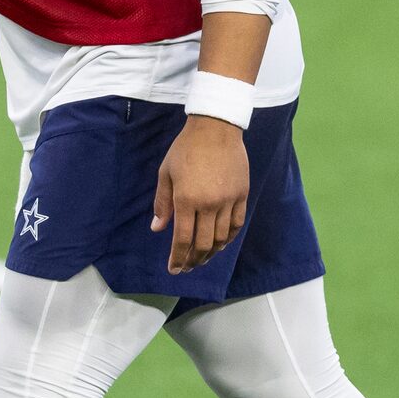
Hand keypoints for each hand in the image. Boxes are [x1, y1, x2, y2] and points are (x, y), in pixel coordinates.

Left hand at [151, 116, 249, 273]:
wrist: (215, 128)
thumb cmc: (185, 149)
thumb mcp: (166, 174)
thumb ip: (162, 203)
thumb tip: (157, 229)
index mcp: (186, 199)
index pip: (182, 239)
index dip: (178, 258)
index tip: (174, 269)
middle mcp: (208, 204)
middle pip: (203, 244)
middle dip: (193, 260)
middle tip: (187, 267)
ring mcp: (228, 200)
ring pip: (221, 238)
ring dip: (211, 253)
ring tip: (202, 258)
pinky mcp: (241, 195)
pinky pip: (237, 224)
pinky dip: (229, 238)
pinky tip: (221, 243)